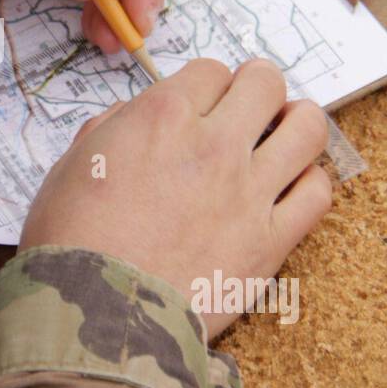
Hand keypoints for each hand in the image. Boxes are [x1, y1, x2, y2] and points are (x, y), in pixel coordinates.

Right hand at [19, 59, 331, 340]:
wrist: (97, 316)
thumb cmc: (70, 244)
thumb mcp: (69, 168)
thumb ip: (106, 132)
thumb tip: (126, 119)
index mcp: (161, 117)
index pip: (210, 71)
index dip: (207, 84)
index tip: (203, 103)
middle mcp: (214, 144)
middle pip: (266, 83)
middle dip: (259, 86)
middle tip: (251, 105)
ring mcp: (249, 191)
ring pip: (308, 128)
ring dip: (298, 121)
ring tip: (286, 133)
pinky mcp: (271, 240)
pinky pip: (317, 193)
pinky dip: (310, 181)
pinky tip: (291, 186)